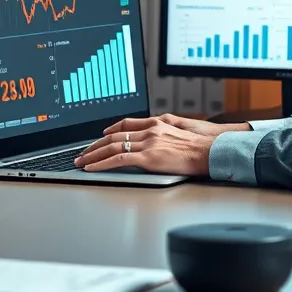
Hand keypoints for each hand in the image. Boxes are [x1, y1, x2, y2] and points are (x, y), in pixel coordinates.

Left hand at [74, 115, 247, 176]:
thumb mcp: (181, 129)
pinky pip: (118, 160)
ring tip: (81, 161)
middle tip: (82, 152)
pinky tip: (93, 168)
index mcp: (157, 123)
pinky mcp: (147, 158)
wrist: (210, 150)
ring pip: (112, 146)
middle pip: (114, 135)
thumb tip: (158, 135)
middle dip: (95, 145)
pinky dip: (102, 163)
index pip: (127, 124)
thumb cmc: (201, 144)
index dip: (111, 129)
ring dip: (93, 155)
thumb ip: (166, 130)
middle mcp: (149, 130)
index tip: (101, 135)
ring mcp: (147, 143)